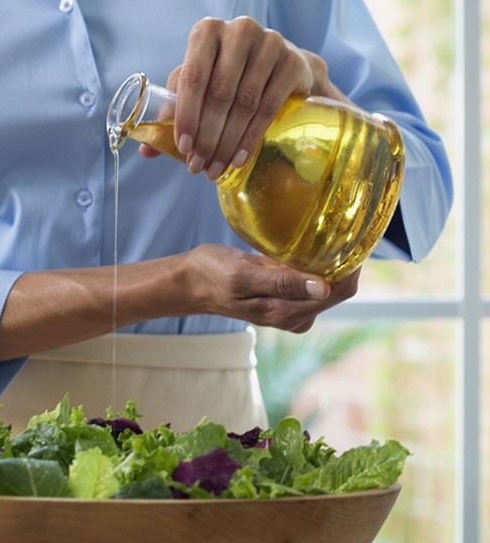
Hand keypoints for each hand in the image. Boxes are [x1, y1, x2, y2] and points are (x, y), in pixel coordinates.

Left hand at [161, 16, 333, 180]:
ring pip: (243, 103)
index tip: (182, 148)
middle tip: (197, 166)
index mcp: (206, 32)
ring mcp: (270, 43)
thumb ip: (174, 110)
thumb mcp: (199, 85)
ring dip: (226, 142)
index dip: (185, 116)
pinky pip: (268, 107)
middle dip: (206, 136)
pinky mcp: (292, 62)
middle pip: (218, 94)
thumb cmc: (228, 74)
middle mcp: (238, 31)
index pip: (192, 78)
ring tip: (215, 168)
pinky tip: (239, 158)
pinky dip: (251, 137)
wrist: (282, 66)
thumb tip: (147, 150)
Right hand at [186, 245, 358, 332]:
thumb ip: (281, 283)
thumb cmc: (211, 275)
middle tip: (338, 227)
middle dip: (344, 261)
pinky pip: (314, 279)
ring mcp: (292, 306)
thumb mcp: (243, 276)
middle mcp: (295, 314)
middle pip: (339, 289)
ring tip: (324, 233)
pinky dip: (316, 261)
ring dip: (330, 260)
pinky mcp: (287, 296)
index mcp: (287, 312)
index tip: (350, 236)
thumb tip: (323, 287)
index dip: (351, 266)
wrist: (190, 282)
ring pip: (329, 283)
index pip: (339, 292)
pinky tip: (308, 245)